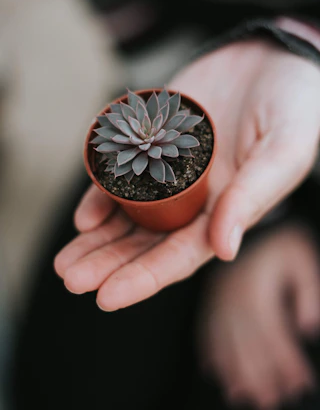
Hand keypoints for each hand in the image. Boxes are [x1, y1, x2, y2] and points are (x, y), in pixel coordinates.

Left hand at [54, 40, 319, 310]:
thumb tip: (223, 250)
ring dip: (97, 239)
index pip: (181, 255)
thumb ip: (252, 198)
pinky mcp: (153, 140)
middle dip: (109, 263)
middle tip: (72, 279)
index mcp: (226, 211)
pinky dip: (101, 195)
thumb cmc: (293, 106)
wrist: (272, 56)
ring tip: (66, 262)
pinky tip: (84, 215)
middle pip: (146, 241)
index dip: (145, 278)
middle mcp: (194, 198)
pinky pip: (122, 173)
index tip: (107, 297)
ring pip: (128, 215)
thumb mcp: (283, 151)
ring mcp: (170, 170)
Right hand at [197, 224, 319, 408]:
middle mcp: (233, 297)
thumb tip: (307, 326)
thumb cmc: (278, 241)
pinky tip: (216, 372)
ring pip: (225, 342)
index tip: (301, 383)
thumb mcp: (300, 256)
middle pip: (246, 345)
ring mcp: (217, 299)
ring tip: (246, 396)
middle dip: (262, 377)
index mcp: (256, 288)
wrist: (244, 215)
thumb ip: (308, 291)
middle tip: (271, 401)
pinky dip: (212, 354)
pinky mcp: (209, 300)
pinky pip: (207, 331)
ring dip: (236, 372)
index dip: (287, 362)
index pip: (273, 333)